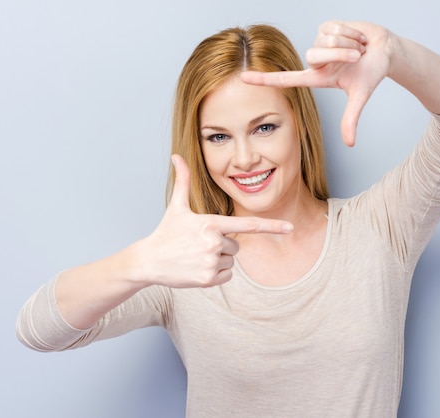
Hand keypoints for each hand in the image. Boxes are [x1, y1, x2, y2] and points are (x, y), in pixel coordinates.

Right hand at [139, 155, 292, 287]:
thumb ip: (183, 180)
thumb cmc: (165, 232)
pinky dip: (215, 274)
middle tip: (199, 245)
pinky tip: (197, 268)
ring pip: (231, 261)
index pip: (248, 225)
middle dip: (222, 245)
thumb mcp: (176, 206)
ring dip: (218, 260)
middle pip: (237, 246)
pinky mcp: (208, 279)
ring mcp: (211, 262)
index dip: (272, 226)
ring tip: (196, 256)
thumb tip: (177, 156)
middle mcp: (214, 243)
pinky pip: (226, 276)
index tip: (290, 228)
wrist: (148, 260)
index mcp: (211, 223)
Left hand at [241, 21, 392, 146]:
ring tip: (359, 47)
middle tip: (358, 56)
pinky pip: (334, 28)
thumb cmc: (371, 72)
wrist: (386, 50)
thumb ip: (351, 119)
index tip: (243, 78)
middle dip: (341, 53)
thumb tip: (350, 144)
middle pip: (314, 55)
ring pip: (326, 40)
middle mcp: (315, 60)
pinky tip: (357, 36)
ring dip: (349, 43)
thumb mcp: (361, 95)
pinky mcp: (326, 27)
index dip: (264, 79)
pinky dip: (352, 32)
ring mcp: (319, 42)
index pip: (286, 79)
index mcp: (317, 77)